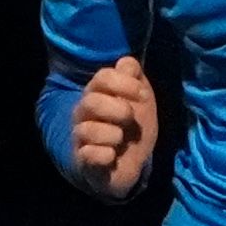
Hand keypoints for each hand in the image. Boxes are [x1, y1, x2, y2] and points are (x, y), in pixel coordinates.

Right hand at [70, 56, 156, 199]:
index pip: (103, 77)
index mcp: (98, 93)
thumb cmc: (132, 126)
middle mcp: (84, 113)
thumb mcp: (140, 98)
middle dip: (118, 109)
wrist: (131, 162)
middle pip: (91, 101)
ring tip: (121, 140)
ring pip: (88, 130)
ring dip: (113, 134)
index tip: (144, 95)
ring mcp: (82, 137)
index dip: (125, 83)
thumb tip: (126, 63)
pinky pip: (88, 155)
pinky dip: (104, 156)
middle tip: (130, 118)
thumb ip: (134, 77)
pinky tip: (112, 156)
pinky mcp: (84, 161)